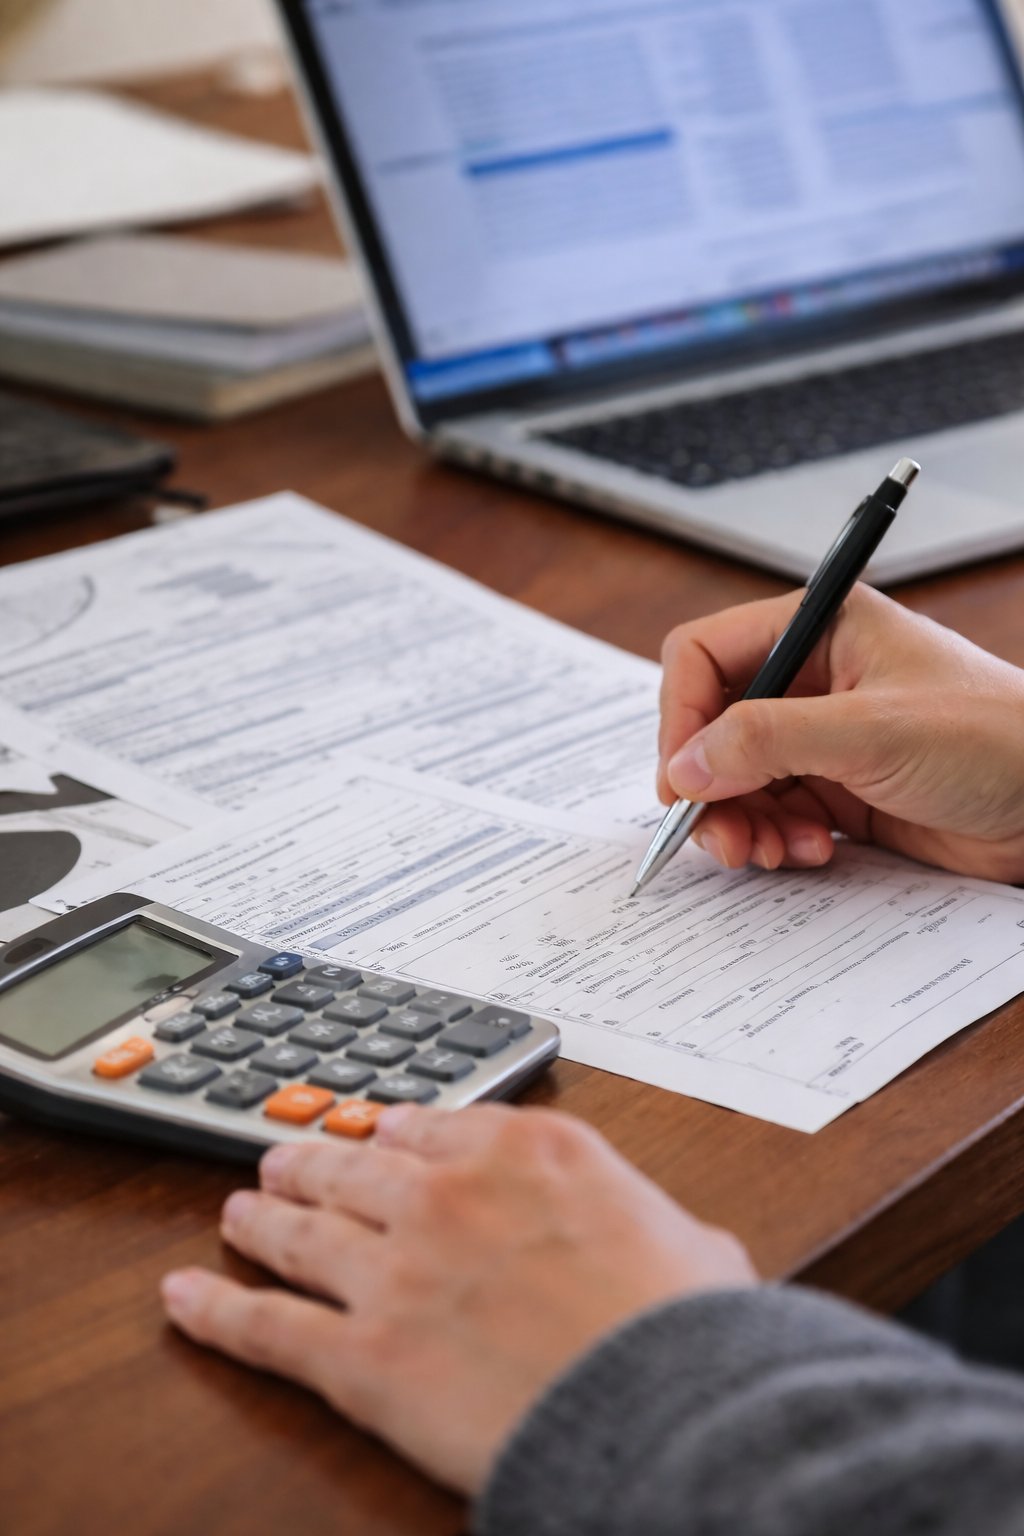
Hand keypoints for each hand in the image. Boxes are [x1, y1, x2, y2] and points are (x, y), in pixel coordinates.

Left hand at [160, 1105, 755, 1494]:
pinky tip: (185, 1298)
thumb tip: (685, 1246)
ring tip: (237, 1211)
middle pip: (355, 1168)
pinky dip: (217, 1310)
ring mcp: (397, 1269)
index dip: (396, 1134)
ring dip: (260, 1219)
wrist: (661, 1406)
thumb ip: (660, 1226)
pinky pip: (269, 1327)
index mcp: (528, 1153)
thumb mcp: (696, 1246)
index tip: (379, 1137)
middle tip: (283, 1162)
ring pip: (301, 1231)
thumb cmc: (685, 1331)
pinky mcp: (363, 1354)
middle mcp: (449, 1194)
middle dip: (313, 1163)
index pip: (436, 1126)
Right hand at [658, 583, 1023, 883]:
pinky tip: (812, 852)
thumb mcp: (872, 731)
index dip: (683, 716)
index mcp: (820, 629)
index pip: (706, 656)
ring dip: (739, 821)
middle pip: (713, 726)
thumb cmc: (996, 739)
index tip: (681, 777)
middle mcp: (813, 679)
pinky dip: (776, 839)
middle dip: (709, 785)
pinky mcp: (839, 790)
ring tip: (766, 852)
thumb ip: (769, 740)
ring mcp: (823, 738)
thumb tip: (686, 765)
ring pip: (736, 779)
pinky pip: (773, 814)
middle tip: (716, 833)